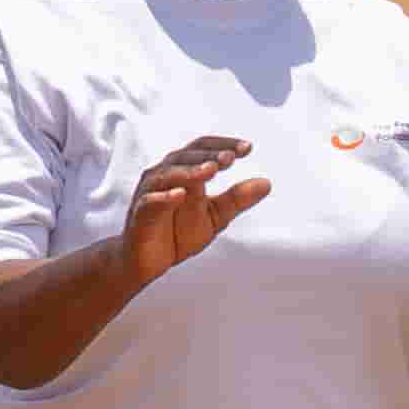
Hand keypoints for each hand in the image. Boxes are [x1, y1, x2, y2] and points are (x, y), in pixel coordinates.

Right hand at [111, 134, 267, 286]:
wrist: (147, 262)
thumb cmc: (178, 232)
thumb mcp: (215, 216)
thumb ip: (237, 199)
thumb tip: (267, 183)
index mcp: (184, 170)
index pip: (204, 149)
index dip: (224, 145)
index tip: (248, 148)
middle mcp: (164, 174)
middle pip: (186, 155)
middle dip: (209, 156)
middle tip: (230, 158)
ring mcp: (150, 192)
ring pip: (169, 174)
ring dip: (190, 170)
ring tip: (211, 170)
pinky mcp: (140, 214)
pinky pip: (151, 202)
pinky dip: (165, 197)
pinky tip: (180, 195)